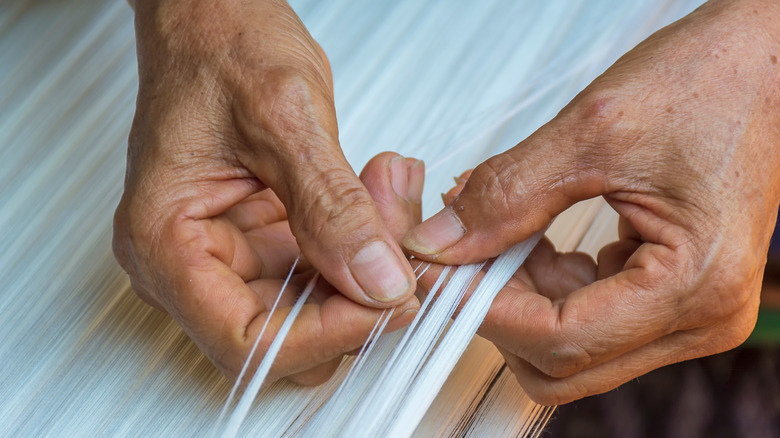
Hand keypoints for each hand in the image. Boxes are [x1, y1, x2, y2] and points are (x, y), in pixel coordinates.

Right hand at [114, 0, 419, 383]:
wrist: (214, 17)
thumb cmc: (219, 47)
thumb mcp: (284, 118)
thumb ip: (332, 208)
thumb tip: (378, 281)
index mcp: (164, 242)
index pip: (245, 341)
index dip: (325, 334)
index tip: (388, 300)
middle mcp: (189, 263)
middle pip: (284, 339)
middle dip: (354, 299)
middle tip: (399, 245)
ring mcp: (230, 256)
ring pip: (315, 311)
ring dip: (366, 269)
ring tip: (387, 198)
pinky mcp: (265, 243)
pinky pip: (324, 275)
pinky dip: (362, 247)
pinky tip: (377, 198)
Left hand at [405, 0, 779, 403]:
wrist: (766, 61)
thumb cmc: (711, 81)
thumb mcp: (593, 130)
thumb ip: (507, 194)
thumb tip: (440, 242)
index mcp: (695, 284)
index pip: (560, 339)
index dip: (483, 309)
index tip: (435, 272)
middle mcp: (701, 316)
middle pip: (563, 362)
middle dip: (499, 313)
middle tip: (459, 256)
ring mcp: (689, 310)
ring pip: (570, 345)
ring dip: (518, 297)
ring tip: (492, 234)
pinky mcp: (672, 293)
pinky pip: (589, 315)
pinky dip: (545, 285)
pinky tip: (526, 238)